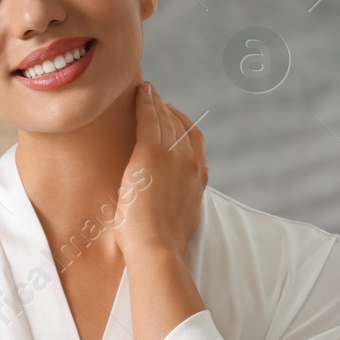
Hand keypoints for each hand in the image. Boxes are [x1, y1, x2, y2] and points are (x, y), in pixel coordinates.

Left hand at [115, 82, 206, 262]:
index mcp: (199, 178)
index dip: (183, 125)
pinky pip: (149, 118)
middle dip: (168, 110)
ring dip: (156, 102)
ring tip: (146, 92)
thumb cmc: (162, 243)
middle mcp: (192, 162)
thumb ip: (185, 199)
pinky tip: (139, 92)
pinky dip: (145, 102)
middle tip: (155, 98)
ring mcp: (173, 156)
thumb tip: (187, 189)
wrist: (157, 248)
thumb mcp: (182, 218)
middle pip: (181, 125)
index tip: (171, 117)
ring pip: (165, 119)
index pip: (194, 140)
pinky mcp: (152, 153)